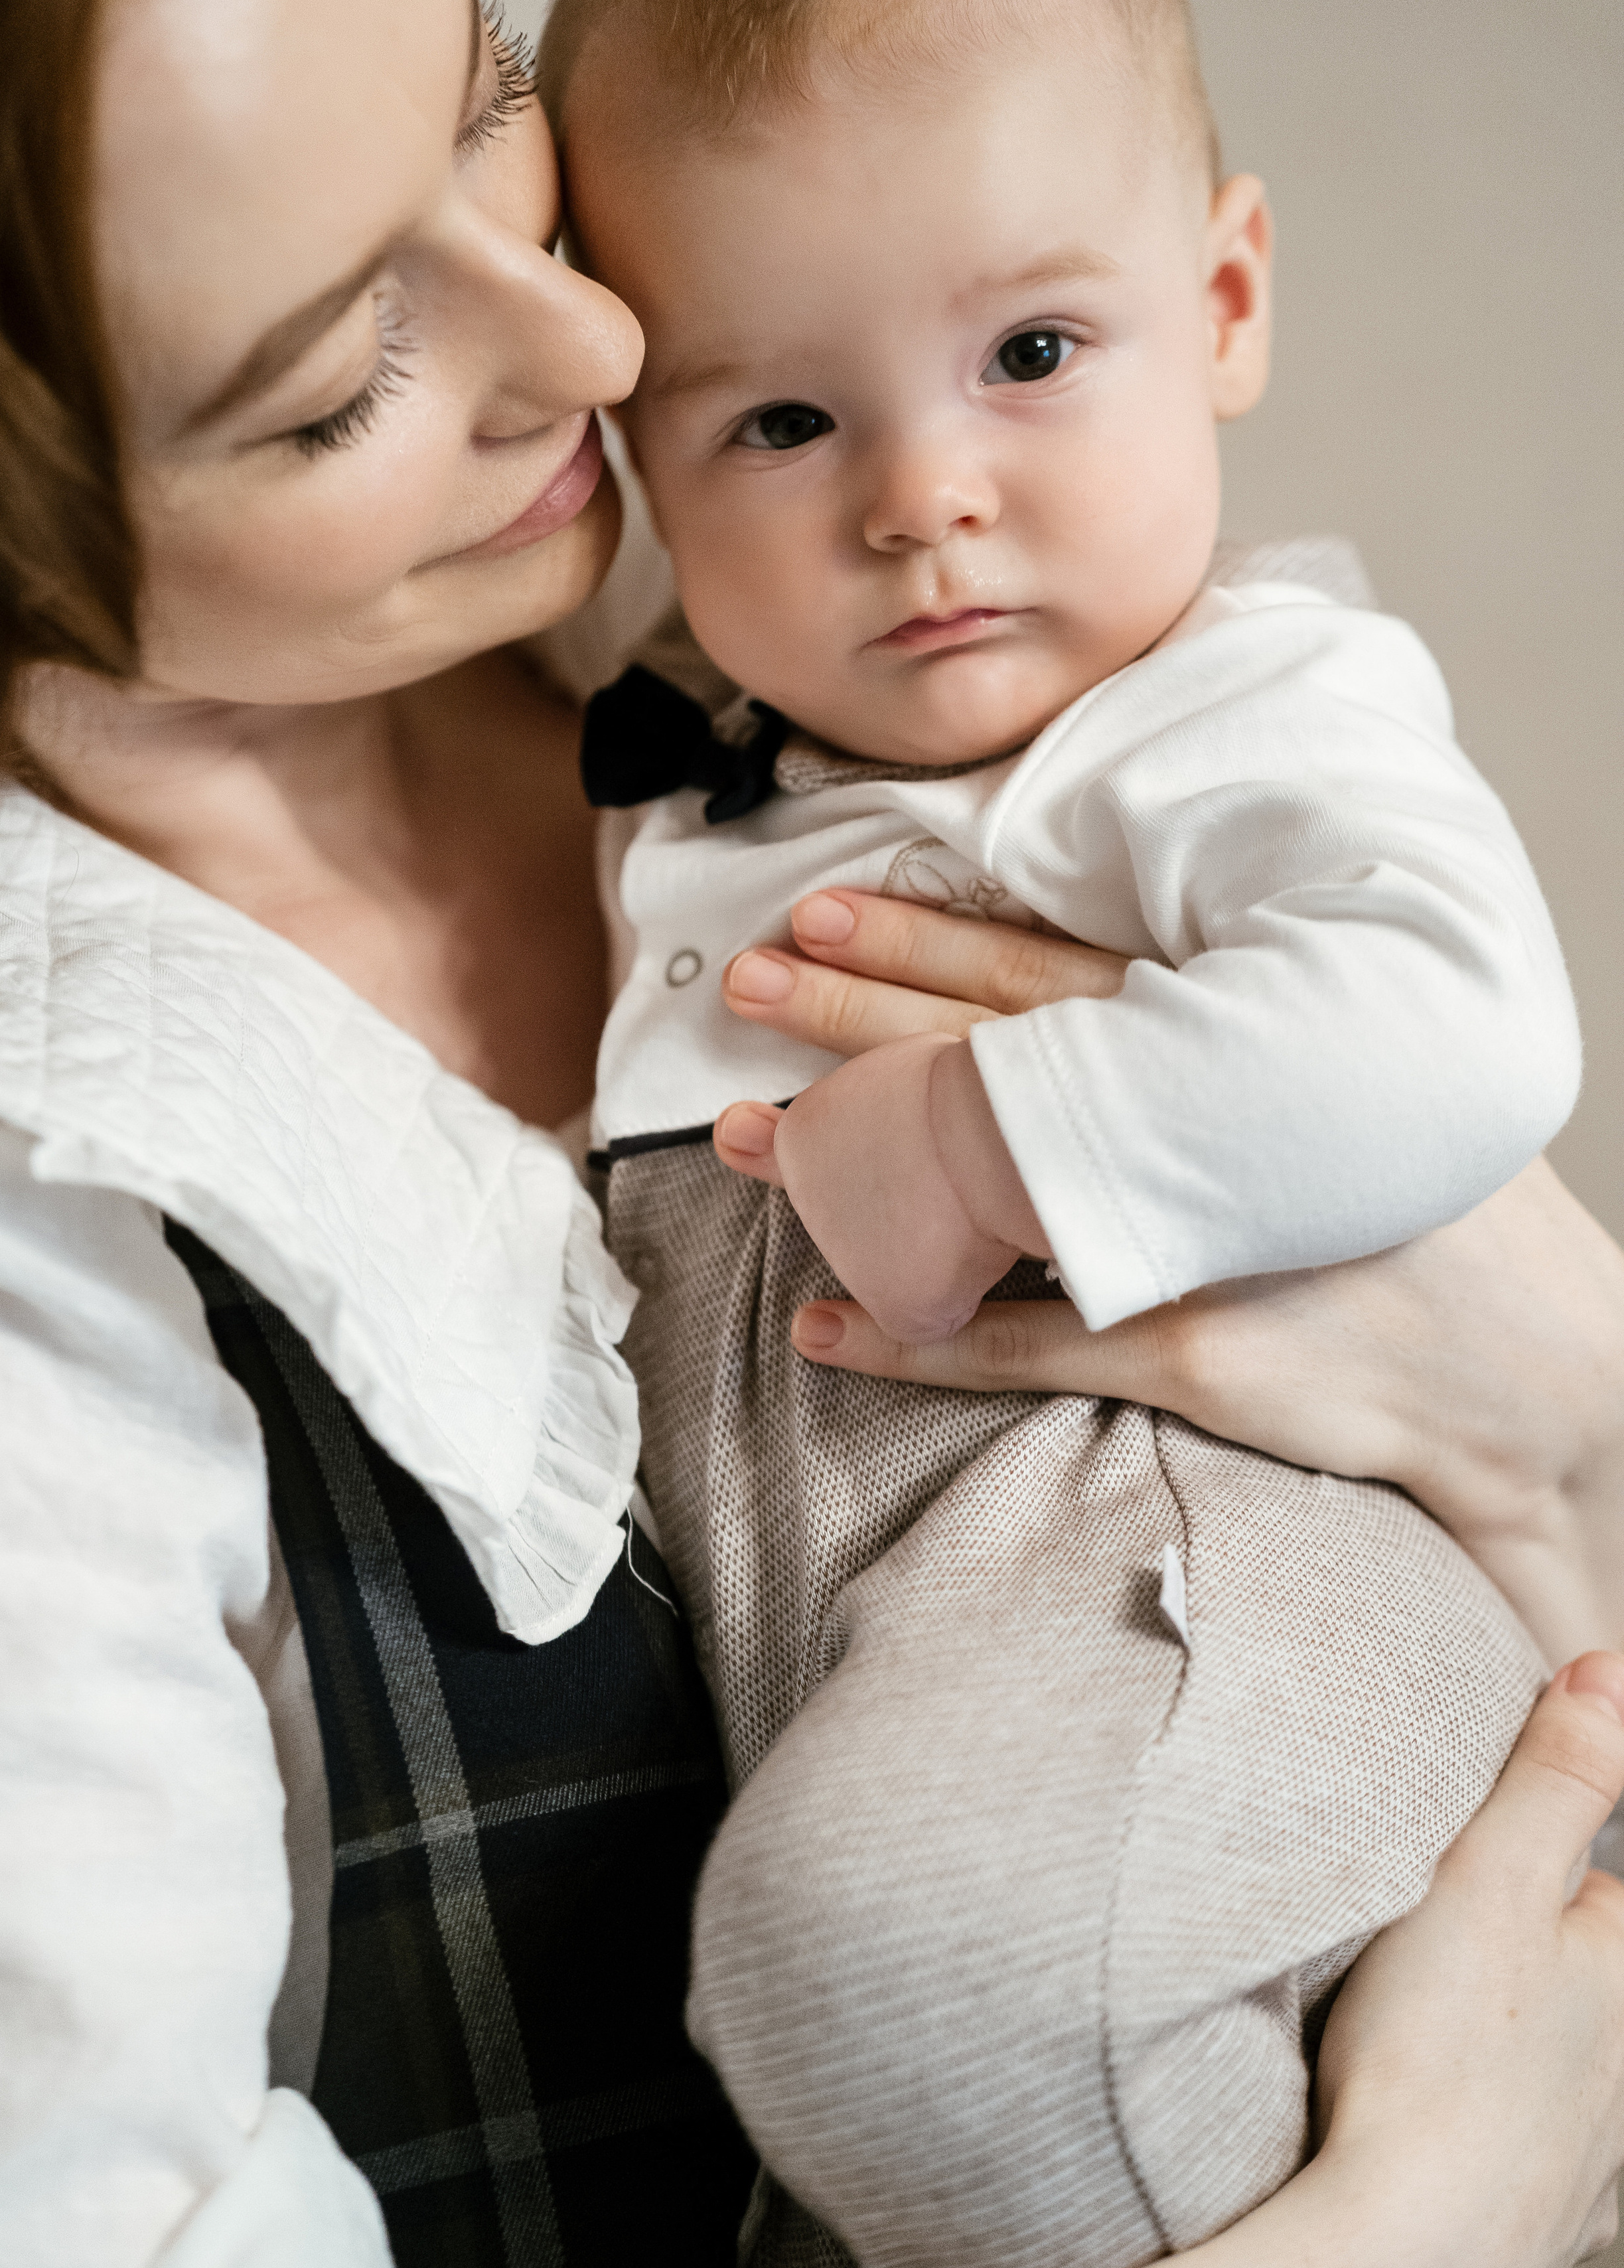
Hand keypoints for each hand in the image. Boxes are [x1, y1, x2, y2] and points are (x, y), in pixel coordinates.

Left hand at [724, 890, 1623, 1668]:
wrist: (1531, 1357)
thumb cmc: (1425, 1207)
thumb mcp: (1326, 1083)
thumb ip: (1212, 1034)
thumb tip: (1083, 996)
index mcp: (1221, 1045)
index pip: (1042, 975)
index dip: (921, 939)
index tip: (819, 910)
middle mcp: (1189, 1122)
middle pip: (986, 1052)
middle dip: (853, 1011)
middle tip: (745, 976)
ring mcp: (1180, 1233)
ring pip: (978, 1185)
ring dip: (848, 1161)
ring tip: (736, 1136)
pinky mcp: (1183, 1344)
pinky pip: (1016, 1346)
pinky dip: (915, 1336)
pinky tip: (824, 1326)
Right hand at [1049, 1655, 1623, 2267]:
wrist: (1402, 2249)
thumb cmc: (1439, 2064)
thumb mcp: (1493, 1878)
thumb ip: (1557, 1774)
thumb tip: (1611, 1672)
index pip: (1598, 1887)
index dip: (1522, 1864)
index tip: (1455, 1876)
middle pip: (1583, 1981)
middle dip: (1522, 1962)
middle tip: (1429, 1962)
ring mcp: (1601, 2160)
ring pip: (1564, 2069)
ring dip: (1514, 2049)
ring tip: (1432, 2040)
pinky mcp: (1551, 2223)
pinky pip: (1540, 2158)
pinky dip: (1502, 2137)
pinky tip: (1450, 2130)